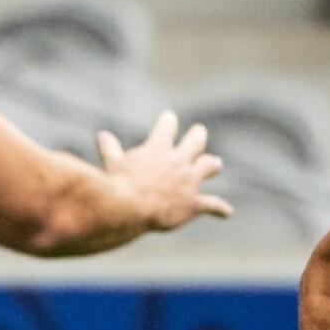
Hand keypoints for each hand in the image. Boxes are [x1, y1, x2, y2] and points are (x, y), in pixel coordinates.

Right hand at [97, 110, 233, 229]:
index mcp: (158, 147)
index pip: (167, 127)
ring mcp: (189, 181)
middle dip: (198, 136)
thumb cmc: (117, 184)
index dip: (169, 121)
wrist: (131, 207)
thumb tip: (102, 134)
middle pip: (195, 142)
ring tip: (217, 163)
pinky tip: (227, 212)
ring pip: (208, 166)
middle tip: (200, 132)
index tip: (170, 117)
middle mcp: (178, 161)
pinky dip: (220, 209)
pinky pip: (212, 205)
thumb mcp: (112, 163)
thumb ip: (110, 148)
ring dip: (213, 164)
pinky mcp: (193, 203)